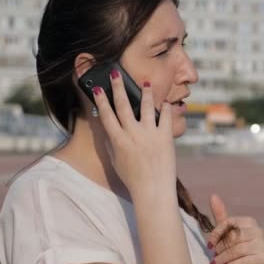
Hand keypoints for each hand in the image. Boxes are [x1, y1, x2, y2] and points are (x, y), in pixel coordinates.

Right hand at [92, 71, 175, 194]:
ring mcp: (150, 134)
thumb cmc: (133, 179)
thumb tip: (107, 128)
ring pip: (146, 106)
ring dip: (145, 93)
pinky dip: (166, 108)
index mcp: (118, 140)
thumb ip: (111, 143)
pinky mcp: (165, 137)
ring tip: (145, 84)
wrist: (153, 190)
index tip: (97, 88)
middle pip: (123, 105)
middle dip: (118, 87)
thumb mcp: (116, 161)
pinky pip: (166, 117)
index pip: (107, 115)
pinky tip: (166, 102)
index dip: (101, 100)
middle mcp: (132, 134)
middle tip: (116, 73)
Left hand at [206, 195, 263, 263]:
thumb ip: (220, 214)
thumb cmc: (232, 248)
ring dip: (224, 258)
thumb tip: (213, 195)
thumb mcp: (225, 231)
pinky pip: (246, 260)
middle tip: (213, 256)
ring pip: (239, 249)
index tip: (209, 245)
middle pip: (234, 237)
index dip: (217, 233)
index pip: (230, 222)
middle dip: (221, 248)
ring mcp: (262, 245)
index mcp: (249, 221)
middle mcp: (258, 231)